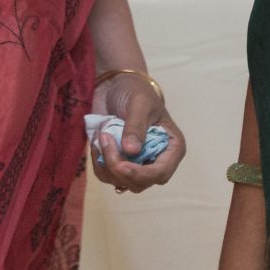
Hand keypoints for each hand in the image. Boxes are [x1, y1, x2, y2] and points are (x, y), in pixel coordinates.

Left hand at [89, 69, 183, 192]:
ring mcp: (137, 164)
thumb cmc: (136, 91)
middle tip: (105, 139)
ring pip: (121, 182)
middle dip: (118, 168)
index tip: (121, 164)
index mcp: (172, 148)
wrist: (117, 86)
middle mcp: (156, 161)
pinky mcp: (119, 163)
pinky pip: (107, 175)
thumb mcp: (139, 104)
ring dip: (105, 163)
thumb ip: (136, 126)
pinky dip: (98, 162)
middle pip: (139, 183)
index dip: (140, 174)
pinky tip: (97, 140)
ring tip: (101, 134)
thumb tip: (131, 151)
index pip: (160, 173)